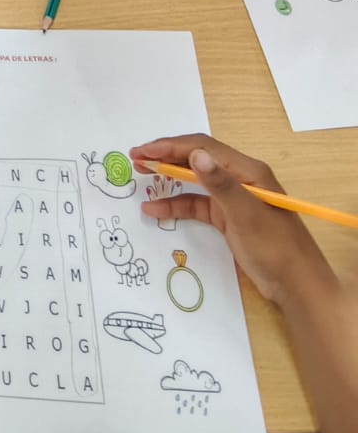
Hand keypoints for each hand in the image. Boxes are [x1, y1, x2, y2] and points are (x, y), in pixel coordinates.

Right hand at [131, 135, 330, 309]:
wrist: (296, 285)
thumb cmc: (275, 248)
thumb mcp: (246, 215)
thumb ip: (221, 184)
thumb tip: (196, 154)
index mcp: (248, 171)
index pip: (204, 148)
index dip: (171, 146)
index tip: (143, 152)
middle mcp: (239, 179)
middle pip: (197, 159)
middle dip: (166, 157)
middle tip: (136, 159)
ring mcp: (233, 198)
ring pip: (194, 181)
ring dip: (168, 178)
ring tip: (141, 176)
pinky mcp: (228, 217)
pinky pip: (196, 205)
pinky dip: (176, 206)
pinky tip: (155, 210)